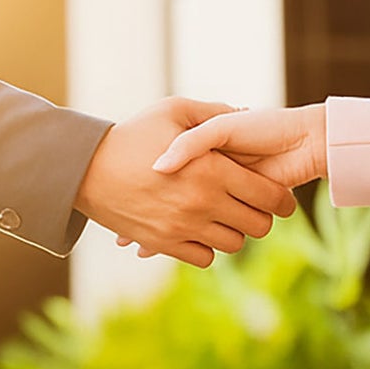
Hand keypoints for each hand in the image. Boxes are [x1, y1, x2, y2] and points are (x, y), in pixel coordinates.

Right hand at [74, 97, 295, 266]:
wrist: (87, 169)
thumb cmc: (132, 135)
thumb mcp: (173, 110)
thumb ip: (214, 113)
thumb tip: (247, 112)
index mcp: (212, 169)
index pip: (268, 196)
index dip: (282, 199)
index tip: (282, 198)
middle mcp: (202, 202)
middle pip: (258, 226)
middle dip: (261, 218)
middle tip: (253, 208)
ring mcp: (184, 226)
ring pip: (234, 245)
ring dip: (234, 232)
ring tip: (225, 217)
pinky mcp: (166, 243)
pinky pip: (205, 257)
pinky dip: (207, 247)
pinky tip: (200, 229)